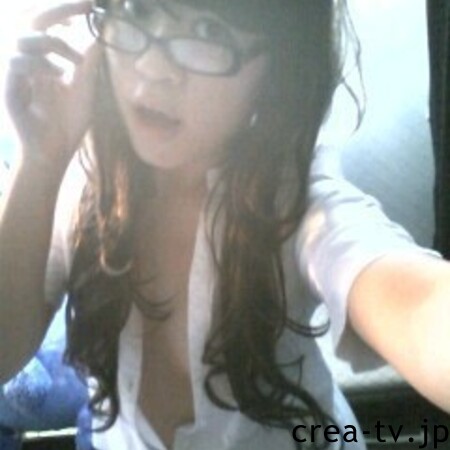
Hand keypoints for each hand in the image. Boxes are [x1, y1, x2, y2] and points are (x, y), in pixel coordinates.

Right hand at [5, 1, 99, 173]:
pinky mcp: (9, 88)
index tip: (91, 3)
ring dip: (52, 42)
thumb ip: (89, 65)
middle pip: (33, 21)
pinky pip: (16, 63)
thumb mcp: (85, 90)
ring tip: (73, 60)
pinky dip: (38, 63)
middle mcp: (29, 61)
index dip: (67, 10)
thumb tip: (102, 35)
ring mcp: (17, 73)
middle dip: (60, 10)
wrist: (54, 152)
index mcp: (47, 59)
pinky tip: (56, 75)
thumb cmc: (69, 123)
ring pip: (22, 38)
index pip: (51, 25)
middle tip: (85, 6)